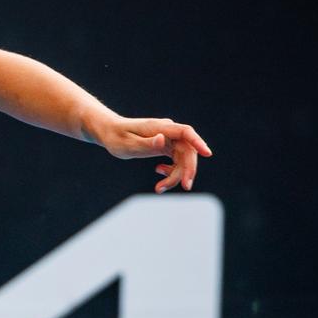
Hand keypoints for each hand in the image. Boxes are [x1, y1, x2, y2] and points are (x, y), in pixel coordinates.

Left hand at [93, 116, 212, 192]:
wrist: (109, 133)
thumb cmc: (116, 137)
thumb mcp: (128, 145)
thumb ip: (146, 144)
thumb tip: (162, 140)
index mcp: (160, 127)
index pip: (185, 132)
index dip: (198, 142)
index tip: (207, 154)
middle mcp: (168, 132)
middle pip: (187, 150)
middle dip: (187, 169)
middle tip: (185, 187)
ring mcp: (168, 139)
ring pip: (182, 159)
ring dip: (175, 175)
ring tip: (159, 189)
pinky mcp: (165, 146)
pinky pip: (176, 160)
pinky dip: (171, 171)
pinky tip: (160, 174)